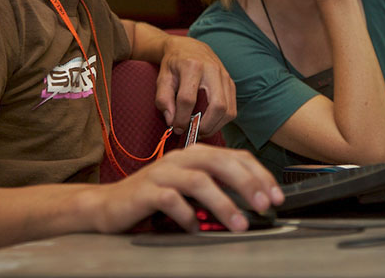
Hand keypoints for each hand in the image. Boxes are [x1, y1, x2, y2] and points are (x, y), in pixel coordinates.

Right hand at [94, 144, 283, 233]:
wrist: (108, 205)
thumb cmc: (154, 198)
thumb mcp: (190, 190)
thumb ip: (216, 189)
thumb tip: (252, 202)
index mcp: (196, 155)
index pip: (235, 157)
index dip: (259, 175)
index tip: (276, 196)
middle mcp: (181, 158)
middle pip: (221, 163)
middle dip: (248, 184)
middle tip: (265, 205)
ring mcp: (162, 173)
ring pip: (199, 181)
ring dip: (224, 203)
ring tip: (239, 224)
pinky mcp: (146, 191)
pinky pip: (172, 200)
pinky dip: (188, 216)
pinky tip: (195, 230)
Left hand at [155, 36, 236, 135]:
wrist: (189, 47)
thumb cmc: (174, 64)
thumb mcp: (162, 78)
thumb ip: (163, 100)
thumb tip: (172, 122)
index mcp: (192, 66)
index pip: (188, 99)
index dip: (182, 118)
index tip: (177, 128)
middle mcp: (212, 70)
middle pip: (217, 106)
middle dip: (205, 126)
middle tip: (193, 133)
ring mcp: (225, 76)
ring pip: (228, 110)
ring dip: (215, 126)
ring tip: (201, 130)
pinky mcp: (231, 83)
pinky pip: (232, 108)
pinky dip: (222, 121)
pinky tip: (210, 123)